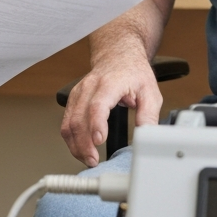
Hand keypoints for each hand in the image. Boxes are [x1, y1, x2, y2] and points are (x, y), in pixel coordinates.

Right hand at [60, 53, 161, 167]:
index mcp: (109, 84)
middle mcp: (89, 88)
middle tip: (94, 160)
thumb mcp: (150, 91)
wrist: (118, 56)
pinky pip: (66, 122)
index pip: (98, 105)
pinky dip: (71, 139)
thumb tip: (146, 135)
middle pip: (78, 118)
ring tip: (88, 159)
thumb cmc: (133, 73)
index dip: (96, 124)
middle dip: (83, 144)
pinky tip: (81, 149)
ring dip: (75, 145)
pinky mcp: (73, 100)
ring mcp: (78, 93)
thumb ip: (148, 115)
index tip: (99, 140)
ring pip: (68, 123)